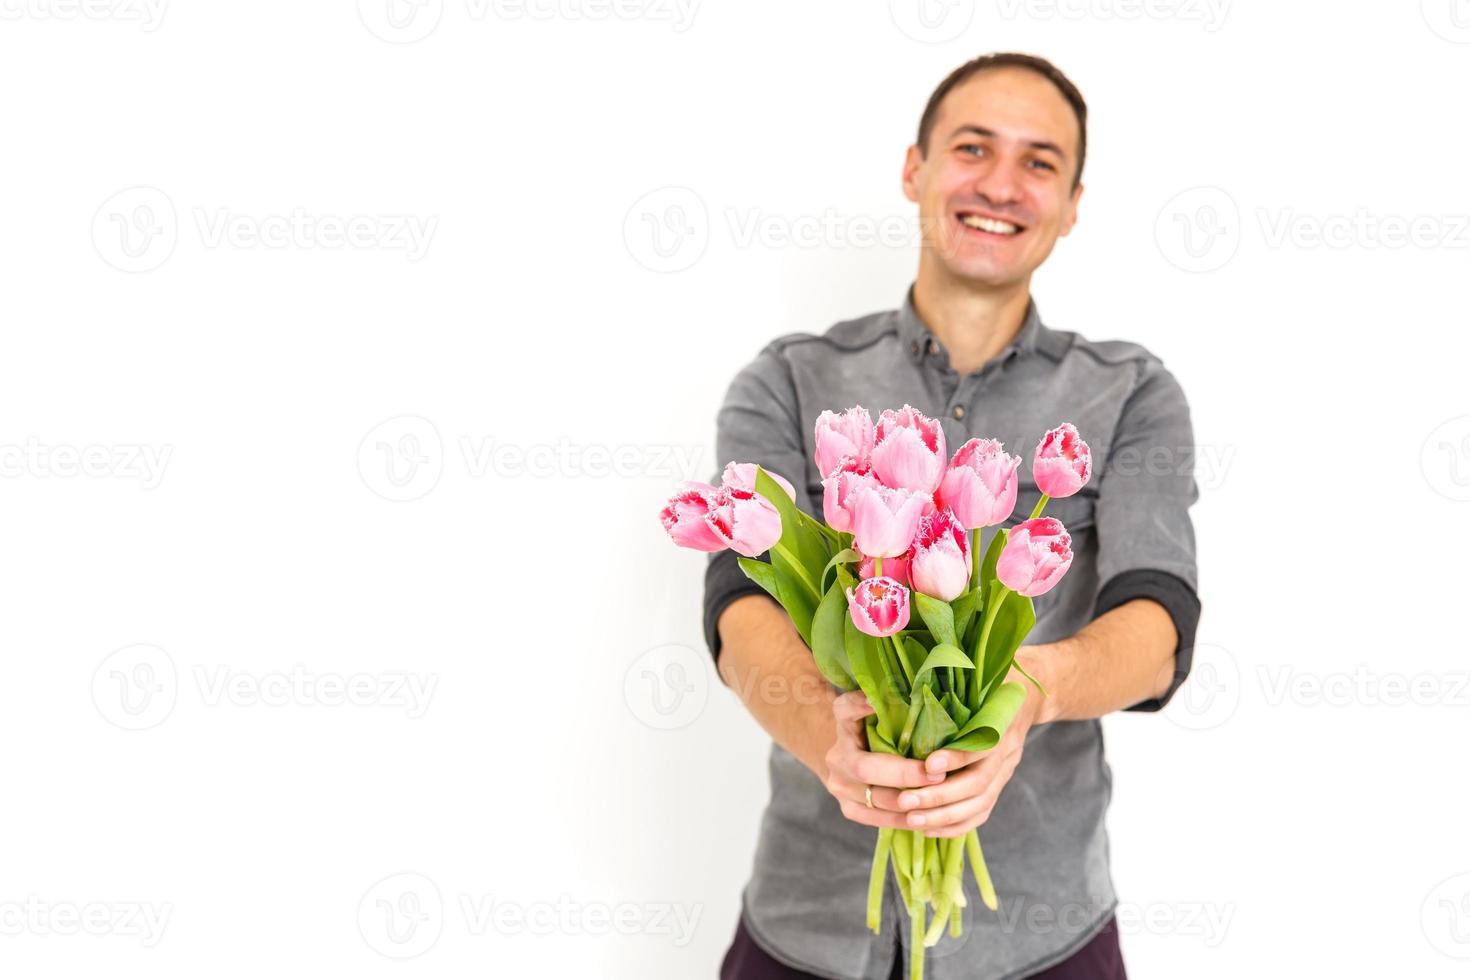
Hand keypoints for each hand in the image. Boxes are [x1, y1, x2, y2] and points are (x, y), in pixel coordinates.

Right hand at [822, 691, 946, 829]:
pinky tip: (925, 816)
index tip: (877, 703)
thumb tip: (913, 689)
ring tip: (938, 799)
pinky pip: (875, 819)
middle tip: (936, 775)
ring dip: (908, 801)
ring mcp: (838, 785)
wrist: (852, 761)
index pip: (845, 709)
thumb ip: (892, 702)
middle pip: (865, 768)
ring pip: (873, 799)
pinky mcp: (848, 808)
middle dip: (904, 774)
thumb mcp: (883, 712)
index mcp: (843, 723)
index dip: (860, 706)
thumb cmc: (880, 732)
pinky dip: (902, 819)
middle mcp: (836, 755)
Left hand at [888, 668, 1046, 837]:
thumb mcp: (979, 672)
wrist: (1028, 694)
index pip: (982, 747)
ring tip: (911, 818)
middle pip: (978, 783)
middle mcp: (1008, 752)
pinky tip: (927, 828)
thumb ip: (955, 677)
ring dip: (943, 816)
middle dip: (939, 796)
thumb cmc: (992, 678)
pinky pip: (981, 813)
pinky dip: (955, 825)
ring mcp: (1006, 771)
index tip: (927, 765)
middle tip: (905, 800)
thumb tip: (912, 677)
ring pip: (979, 804)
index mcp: (1003, 723)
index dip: (956, 758)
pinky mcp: (999, 785)